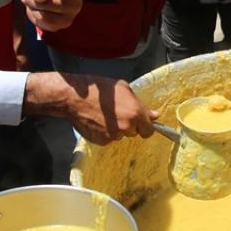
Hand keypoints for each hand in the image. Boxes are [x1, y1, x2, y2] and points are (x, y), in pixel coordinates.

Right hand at [26, 73, 157, 142]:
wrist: (76, 98)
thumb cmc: (100, 90)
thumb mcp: (124, 89)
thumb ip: (141, 105)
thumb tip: (155, 116)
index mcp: (135, 113)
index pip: (149, 131)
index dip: (144, 126)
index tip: (139, 122)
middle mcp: (126, 127)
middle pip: (134, 132)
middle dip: (128, 125)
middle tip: (117, 112)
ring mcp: (114, 136)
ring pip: (120, 135)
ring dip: (116, 128)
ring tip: (105, 115)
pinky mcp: (102, 141)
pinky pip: (109, 139)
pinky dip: (105, 132)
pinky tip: (98, 121)